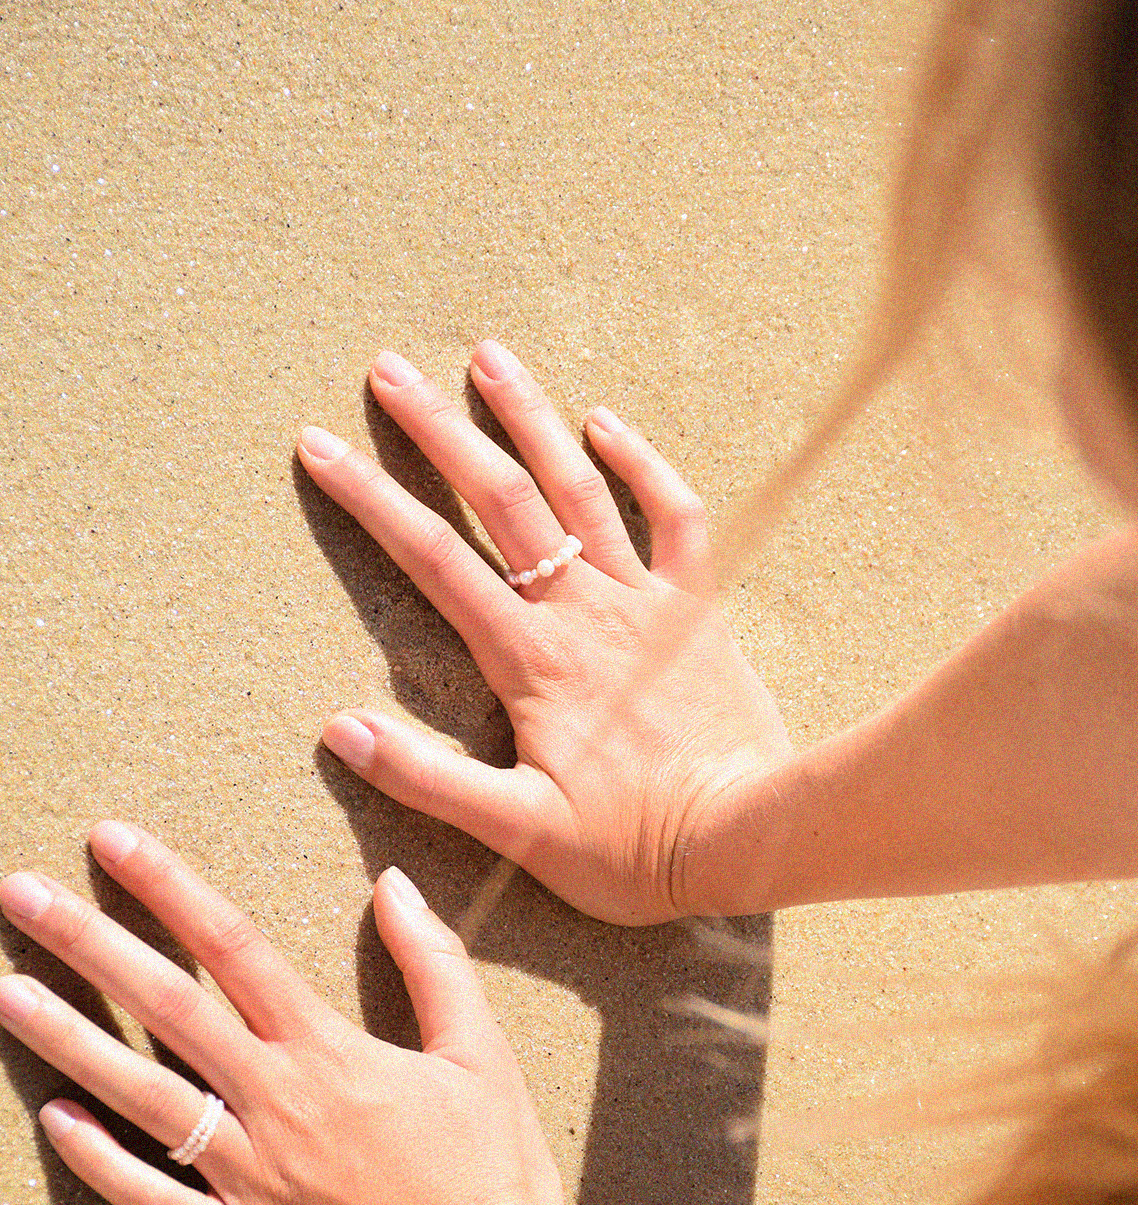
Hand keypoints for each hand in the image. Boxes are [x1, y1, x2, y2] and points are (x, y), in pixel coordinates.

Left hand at [0, 824, 568, 1204]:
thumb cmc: (495, 1173)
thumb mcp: (481, 1053)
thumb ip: (433, 964)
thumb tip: (394, 885)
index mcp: (331, 1051)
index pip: (234, 948)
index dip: (169, 887)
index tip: (114, 843)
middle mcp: (278, 1103)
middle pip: (167, 1006)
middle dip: (87, 943)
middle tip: (20, 895)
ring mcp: (250, 1178)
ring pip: (142, 1095)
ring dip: (68, 1039)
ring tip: (5, 993)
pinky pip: (152, 1200)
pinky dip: (98, 1161)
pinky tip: (54, 1120)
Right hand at [299, 342, 794, 923]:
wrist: (748, 839)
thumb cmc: (633, 849)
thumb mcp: (519, 831)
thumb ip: (430, 780)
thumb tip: (341, 729)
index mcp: (531, 660)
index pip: (434, 560)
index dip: (371, 498)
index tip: (321, 444)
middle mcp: (584, 612)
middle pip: (502, 499)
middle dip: (439, 429)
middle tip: (389, 368)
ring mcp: (645, 603)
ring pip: (582, 489)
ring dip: (532, 419)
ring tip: (488, 356)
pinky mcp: (698, 611)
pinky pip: (675, 517)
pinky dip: (642, 464)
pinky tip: (607, 421)